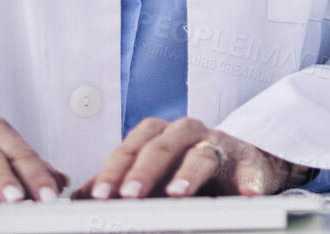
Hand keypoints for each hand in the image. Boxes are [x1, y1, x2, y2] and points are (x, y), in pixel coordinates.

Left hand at [72, 116, 311, 199]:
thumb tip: (81, 198)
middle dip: (143, 172)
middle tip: (130, 196)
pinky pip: (249, 168)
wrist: (241, 162)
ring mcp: (219, 143)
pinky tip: (248, 195)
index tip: (100, 196)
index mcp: (158, 134)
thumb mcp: (152, 174)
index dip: (114, 171)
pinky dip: (248, 181)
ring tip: (178, 193)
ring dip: (189, 174)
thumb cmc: (187, 168)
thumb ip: (119, 183)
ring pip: (202, 153)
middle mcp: (186, 132)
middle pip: (161, 147)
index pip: (130, 150)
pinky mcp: (248, 159)